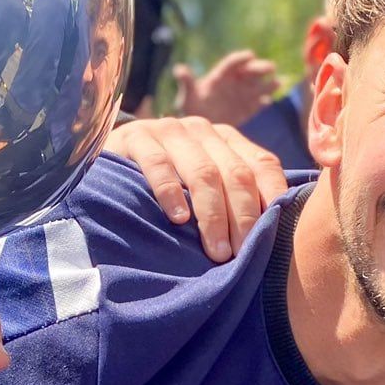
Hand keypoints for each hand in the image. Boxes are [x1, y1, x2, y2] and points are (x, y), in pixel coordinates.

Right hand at [107, 116, 289, 261]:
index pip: (261, 163)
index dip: (273, 196)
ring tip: (216, 250)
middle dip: (243, 216)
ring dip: (212, 214)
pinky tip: (177, 220)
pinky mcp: (136, 137)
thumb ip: (230, 196)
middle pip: (234, 172)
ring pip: (202, 172)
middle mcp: (202, 131)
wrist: (109, 157)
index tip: (276, 233)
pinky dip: (170, 193)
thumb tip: (272, 234)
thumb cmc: (164, 182)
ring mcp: (169, 131)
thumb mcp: (200, 184)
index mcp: (226, 139)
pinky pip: (158, 164)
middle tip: (243, 254)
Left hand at [172, 48, 280, 126]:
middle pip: (250, 71)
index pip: (233, 63)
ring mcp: (243, 95)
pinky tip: (267, 102)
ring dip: (268, 84)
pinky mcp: (248, 108)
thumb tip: (178, 69)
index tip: (250, 55)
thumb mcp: (187, 95)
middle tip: (271, 67)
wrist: (201, 125)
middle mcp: (235, 82)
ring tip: (277, 82)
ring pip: (258, 86)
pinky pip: (258, 104)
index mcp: (221, 75)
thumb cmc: (191, 107)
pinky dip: (263, 102)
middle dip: (260, 68)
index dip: (241, 58)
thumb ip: (186, 82)